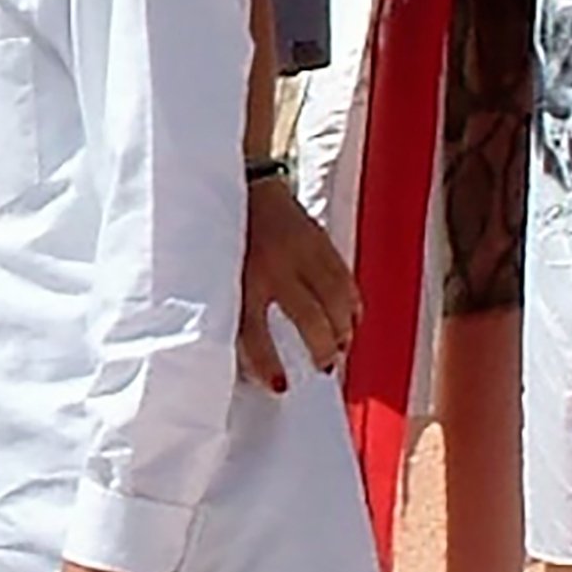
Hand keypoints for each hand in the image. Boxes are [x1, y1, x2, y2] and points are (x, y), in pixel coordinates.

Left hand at [238, 177, 356, 390]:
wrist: (244, 184)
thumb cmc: (229, 237)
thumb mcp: (220, 275)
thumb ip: (234, 312)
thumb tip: (246, 357)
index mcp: (242, 278)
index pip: (255, 332)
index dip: (268, 363)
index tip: (280, 386)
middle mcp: (274, 266)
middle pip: (309, 320)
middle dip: (321, 350)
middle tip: (324, 367)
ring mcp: (301, 251)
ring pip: (335, 300)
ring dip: (342, 329)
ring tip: (340, 347)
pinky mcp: (319, 239)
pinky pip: (344, 277)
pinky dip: (351, 303)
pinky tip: (351, 319)